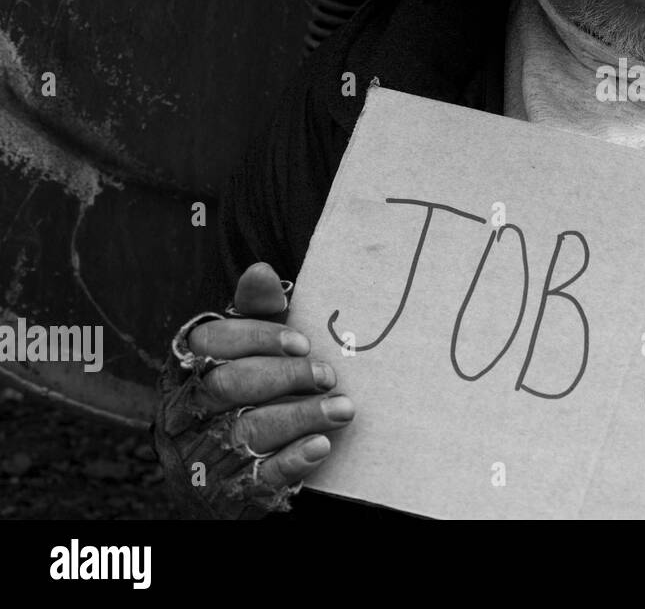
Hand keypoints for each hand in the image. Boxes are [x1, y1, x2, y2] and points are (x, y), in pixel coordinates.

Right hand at [185, 262, 355, 487]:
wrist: (222, 477)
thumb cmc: (245, 393)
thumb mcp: (248, 351)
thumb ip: (256, 313)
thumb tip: (263, 270)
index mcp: (186, 370)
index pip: (210, 344)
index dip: (256, 338)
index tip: (302, 341)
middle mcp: (184, 412)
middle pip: (227, 387)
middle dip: (284, 377)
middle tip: (328, 375)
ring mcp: (200, 455)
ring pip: (245, 431)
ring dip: (300, 417)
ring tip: (342, 409)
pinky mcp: (224, 492)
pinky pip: (256, 477)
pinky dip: (291, 460)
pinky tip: (321, 446)